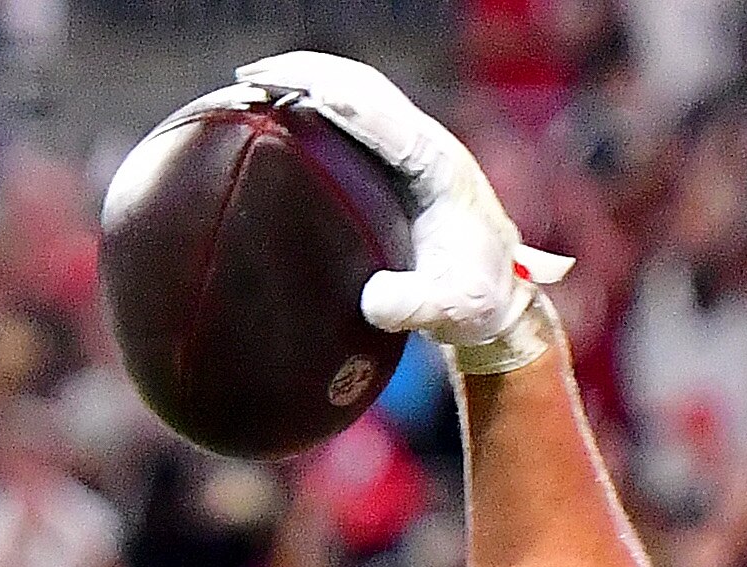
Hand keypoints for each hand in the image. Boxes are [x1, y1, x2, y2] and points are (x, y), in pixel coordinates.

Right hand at [234, 53, 571, 362]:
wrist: (497, 296)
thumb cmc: (475, 301)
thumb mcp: (452, 311)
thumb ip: (416, 306)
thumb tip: (373, 301)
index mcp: (439, 169)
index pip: (387, 123)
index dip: (344, 105)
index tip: (297, 94)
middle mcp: (425, 144)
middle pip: (364, 88)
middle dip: (307, 75)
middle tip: (249, 78)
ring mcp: (411, 145)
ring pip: (357, 90)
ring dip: (306, 77)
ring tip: (251, 80)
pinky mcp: (396, 156)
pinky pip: (353, 110)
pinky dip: (313, 97)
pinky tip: (276, 105)